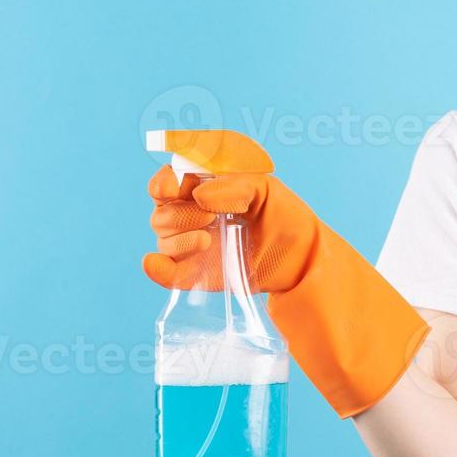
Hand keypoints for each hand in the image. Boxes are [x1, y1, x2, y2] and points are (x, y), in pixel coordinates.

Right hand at [143, 166, 316, 292]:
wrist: (300, 255)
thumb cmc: (282, 214)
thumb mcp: (265, 188)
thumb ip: (234, 185)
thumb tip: (199, 194)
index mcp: (201, 189)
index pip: (166, 183)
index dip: (163, 184)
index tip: (174, 187)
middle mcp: (190, 215)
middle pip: (162, 213)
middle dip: (181, 214)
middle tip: (210, 218)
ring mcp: (191, 245)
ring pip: (163, 239)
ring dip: (179, 239)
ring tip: (208, 240)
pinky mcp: (195, 273)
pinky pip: (164, 272)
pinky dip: (156, 268)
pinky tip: (158, 263)